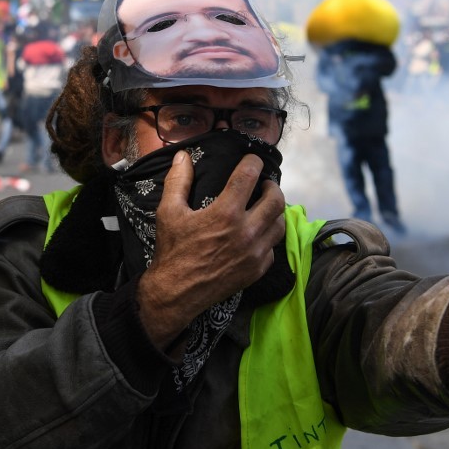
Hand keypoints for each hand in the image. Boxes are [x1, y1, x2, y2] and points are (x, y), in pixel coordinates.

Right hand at [137, 151, 286, 349]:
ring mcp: (254, 253)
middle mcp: (246, 232)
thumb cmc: (172, 251)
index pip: (249, 177)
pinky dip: (269, 237)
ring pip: (280, 224)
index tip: (252, 160)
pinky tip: (258, 233)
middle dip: (272, 187)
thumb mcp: (169, 212)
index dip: (253, 162)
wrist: (176, 293)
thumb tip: (183, 156)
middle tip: (263, 185)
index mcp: (225, 213)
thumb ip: (177, 181)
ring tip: (264, 207)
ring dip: (275, 211)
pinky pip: (273, 248)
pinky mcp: (256, 270)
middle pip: (276, 200)